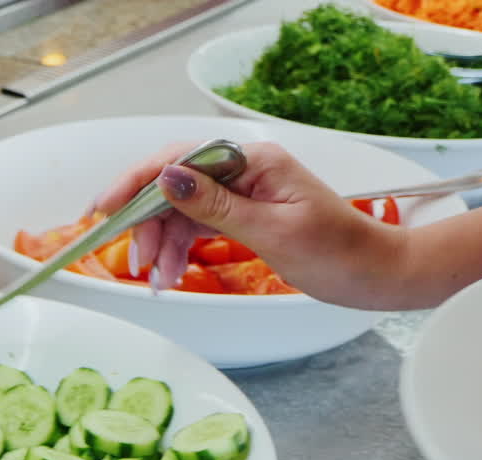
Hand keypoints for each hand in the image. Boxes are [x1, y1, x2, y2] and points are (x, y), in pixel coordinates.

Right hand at [93, 141, 408, 307]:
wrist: (375, 274)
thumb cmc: (338, 251)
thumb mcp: (272, 230)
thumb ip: (213, 206)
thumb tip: (166, 177)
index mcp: (254, 160)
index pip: (182, 159)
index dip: (138, 181)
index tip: (106, 207)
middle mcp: (244, 169)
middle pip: (175, 185)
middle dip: (149, 223)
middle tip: (138, 260)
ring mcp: (241, 192)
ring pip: (181, 209)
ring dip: (162, 243)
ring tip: (158, 278)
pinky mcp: (242, 215)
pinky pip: (196, 225)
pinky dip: (179, 249)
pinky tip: (171, 273)